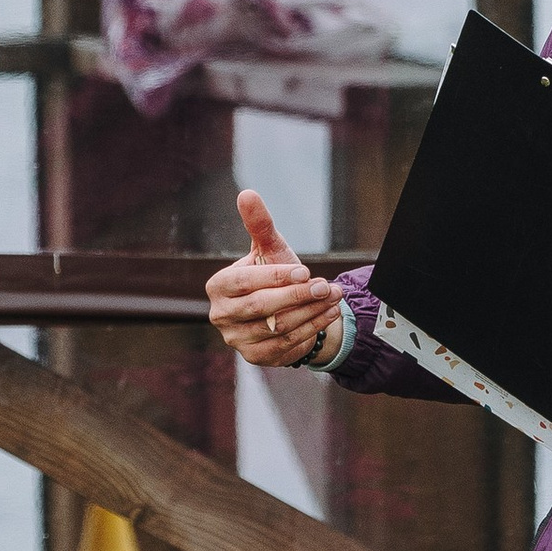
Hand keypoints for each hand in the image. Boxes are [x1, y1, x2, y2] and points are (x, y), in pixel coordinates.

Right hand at [206, 187, 344, 367]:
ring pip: (277, 327)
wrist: (283, 310)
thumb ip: (259, 224)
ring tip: (333, 297)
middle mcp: (221, 315)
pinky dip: (311, 329)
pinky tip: (328, 314)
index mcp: (218, 286)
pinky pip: (286, 345)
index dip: (275, 277)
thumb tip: (247, 193)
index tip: (305, 271)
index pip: (243, 282)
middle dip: (297, 296)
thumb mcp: (268, 249)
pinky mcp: (255, 357)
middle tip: (325, 286)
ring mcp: (236, 339)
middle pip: (260, 306)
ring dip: (310, 312)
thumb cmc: (273, 274)